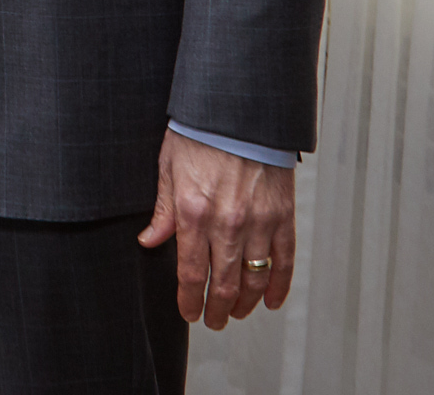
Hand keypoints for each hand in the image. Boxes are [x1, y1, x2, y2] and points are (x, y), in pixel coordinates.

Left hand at [137, 129, 296, 328]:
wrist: (239, 111)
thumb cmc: (200, 133)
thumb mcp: (168, 168)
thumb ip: (162, 210)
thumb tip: (150, 241)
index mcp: (193, 212)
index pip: (190, 272)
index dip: (189, 300)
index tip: (189, 312)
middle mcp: (227, 222)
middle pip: (223, 284)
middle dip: (217, 310)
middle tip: (213, 321)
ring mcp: (259, 222)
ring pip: (253, 279)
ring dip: (244, 303)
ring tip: (237, 313)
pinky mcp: (283, 216)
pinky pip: (283, 261)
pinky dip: (278, 285)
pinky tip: (269, 300)